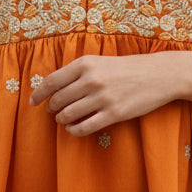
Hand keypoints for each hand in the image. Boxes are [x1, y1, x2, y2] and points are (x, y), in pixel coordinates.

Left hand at [30, 51, 191, 136]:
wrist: (158, 74)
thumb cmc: (126, 68)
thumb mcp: (99, 61)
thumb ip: (76, 72)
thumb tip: (52, 88)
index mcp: (85, 64)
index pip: (51, 82)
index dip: (38, 94)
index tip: (33, 102)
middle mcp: (91, 80)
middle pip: (57, 101)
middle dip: (52, 109)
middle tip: (53, 112)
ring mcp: (102, 98)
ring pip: (68, 115)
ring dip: (62, 120)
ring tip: (64, 119)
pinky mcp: (113, 114)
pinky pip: (84, 127)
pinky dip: (74, 130)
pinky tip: (74, 128)